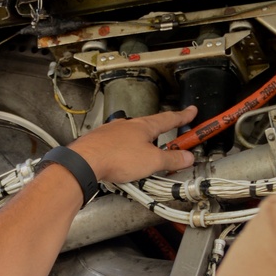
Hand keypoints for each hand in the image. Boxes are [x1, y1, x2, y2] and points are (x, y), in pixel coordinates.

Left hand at [70, 106, 196, 184]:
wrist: (85, 162)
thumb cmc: (116, 157)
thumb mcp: (152, 161)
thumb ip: (171, 159)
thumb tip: (186, 157)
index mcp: (144, 126)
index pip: (169, 118)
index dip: (182, 116)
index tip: (190, 112)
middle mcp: (127, 125)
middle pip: (149, 127)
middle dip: (160, 134)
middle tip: (169, 143)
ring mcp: (112, 133)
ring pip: (132, 137)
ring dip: (141, 146)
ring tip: (145, 161)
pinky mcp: (100, 143)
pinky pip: (118, 147)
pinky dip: (125, 154)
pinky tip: (124, 163)